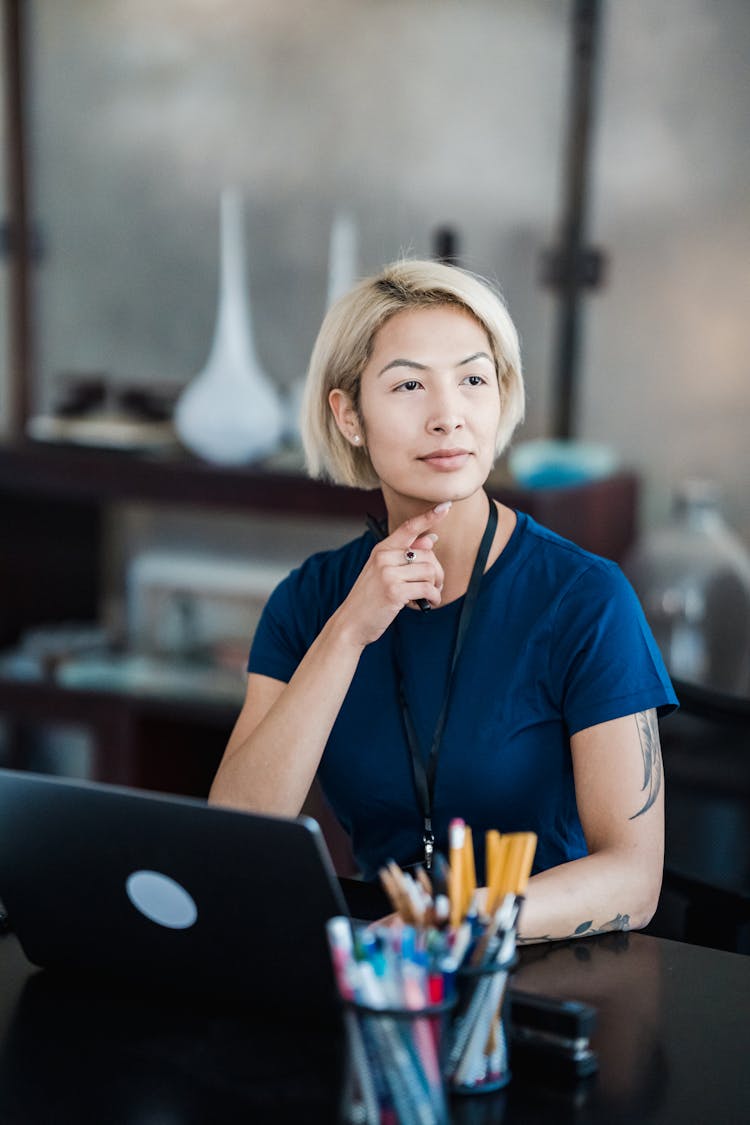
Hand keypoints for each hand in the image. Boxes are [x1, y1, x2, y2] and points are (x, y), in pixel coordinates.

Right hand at [335, 503, 450, 648]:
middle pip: (427, 554)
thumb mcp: (383, 573)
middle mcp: (383, 558)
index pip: (408, 528)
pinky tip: (429, 604)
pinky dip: (434, 597)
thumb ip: (405, 555)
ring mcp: (388, 574)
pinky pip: (427, 589)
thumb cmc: (369, 598)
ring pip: (429, 571)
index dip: (428, 516)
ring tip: (430, 596)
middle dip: (437, 572)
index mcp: (381, 550)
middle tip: (434, 586)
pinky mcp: (395, 592)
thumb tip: (431, 539)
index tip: (445, 506)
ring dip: (436, 586)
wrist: (351, 623)